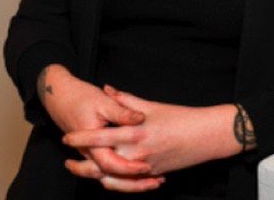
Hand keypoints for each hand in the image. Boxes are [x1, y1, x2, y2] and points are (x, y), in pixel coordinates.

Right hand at [37, 66, 160, 190]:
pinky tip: (143, 173)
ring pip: (109, 178)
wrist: (59, 97)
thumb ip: (122, 112)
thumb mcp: (103, 102)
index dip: (128, 167)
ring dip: (131, 183)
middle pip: (110, 178)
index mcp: (91, 142)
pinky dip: (125, 175)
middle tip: (156, 181)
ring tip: (154, 182)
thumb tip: (140, 118)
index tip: (146, 167)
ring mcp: (91, 155)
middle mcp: (90, 153)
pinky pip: (109, 170)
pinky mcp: (94, 153)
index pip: (109, 163)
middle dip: (133, 183)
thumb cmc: (81, 98)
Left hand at [62, 87, 242, 175]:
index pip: (99, 138)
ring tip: (84, 172)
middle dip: (81, 166)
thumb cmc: (180, 117)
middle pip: (101, 165)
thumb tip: (107, 89)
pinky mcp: (152, 175)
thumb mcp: (151, 106)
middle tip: (68, 163)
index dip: (81, 139)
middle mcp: (137, 153)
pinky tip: (107, 178)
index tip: (68, 138)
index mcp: (135, 133)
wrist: (206, 136)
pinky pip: (128, 183)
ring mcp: (144, 167)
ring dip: (95, 178)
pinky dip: (115, 183)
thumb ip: (125, 100)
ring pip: (112, 179)